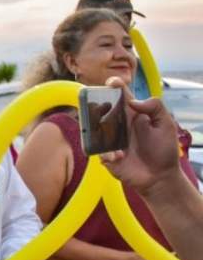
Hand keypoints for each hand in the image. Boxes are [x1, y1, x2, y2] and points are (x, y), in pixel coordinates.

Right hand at [99, 78, 182, 195]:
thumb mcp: (166, 125)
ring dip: (97, 129)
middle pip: (100, 107)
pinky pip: (97, 149)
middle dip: (96, 104)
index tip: (112, 83)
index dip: (114, 85)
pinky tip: (120, 156)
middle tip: (102, 108)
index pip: (120, 94)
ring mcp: (110, 138)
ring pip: (92, 127)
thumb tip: (132, 102)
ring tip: (110, 136)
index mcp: (132, 113)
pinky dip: (107, 152)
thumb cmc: (163, 150)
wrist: (159, 177)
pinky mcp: (105, 154)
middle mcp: (118, 123)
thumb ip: (155, 107)